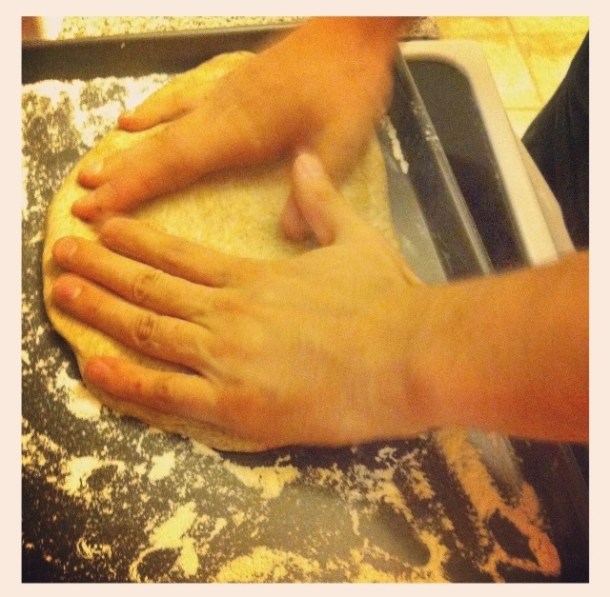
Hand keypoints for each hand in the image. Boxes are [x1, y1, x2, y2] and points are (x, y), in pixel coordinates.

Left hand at [53, 153, 429, 448]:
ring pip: (147, 331)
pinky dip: (126, 381)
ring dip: (102, 311)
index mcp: (254, 278)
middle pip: (151, 287)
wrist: (408, 354)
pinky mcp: (236, 405)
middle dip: (101, 268)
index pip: (180, 256)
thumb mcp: (356, 240)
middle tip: (62, 254)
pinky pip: (167, 393)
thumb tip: (304, 161)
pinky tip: (91, 367)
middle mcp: (230, 312)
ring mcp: (227, 358)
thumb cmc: (385, 300)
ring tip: (64, 294)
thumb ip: (322, 203)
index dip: (138, 241)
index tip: (106, 229)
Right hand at [72, 17, 404, 238]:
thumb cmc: (348, 83)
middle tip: (80, 201)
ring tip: (94, 169)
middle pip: (158, 147)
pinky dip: (154, 111)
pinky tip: (135, 117)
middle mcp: (220, 111)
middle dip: (118, 177)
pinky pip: (180, 99)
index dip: (132, 188)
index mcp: (240, 130)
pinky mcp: (230, 83)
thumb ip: (313, 188)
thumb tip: (287, 233)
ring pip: (162, 125)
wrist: (352, 29)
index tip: (97, 209)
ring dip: (126, 149)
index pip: (173, 163)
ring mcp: (221, 93)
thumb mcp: (341, 142)